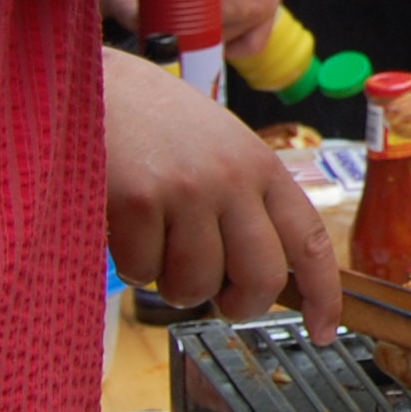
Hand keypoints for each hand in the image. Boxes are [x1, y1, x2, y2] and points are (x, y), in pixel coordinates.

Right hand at [103, 47, 338, 339]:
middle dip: (238, 303)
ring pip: (196, 285)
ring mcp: (187, 189)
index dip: (324, 294)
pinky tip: (125, 226)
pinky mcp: (138, 200)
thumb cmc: (153, 121)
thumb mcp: (219, 148)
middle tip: (215, 297)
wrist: (86, 81)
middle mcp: (233, 179)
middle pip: (260, 277)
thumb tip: (264, 278)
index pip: (311, 240)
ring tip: (158, 245)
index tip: (325, 330)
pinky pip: (143, 271)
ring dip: (173, 284)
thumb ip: (245, 202)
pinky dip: (132, 264)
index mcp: (262, 166)